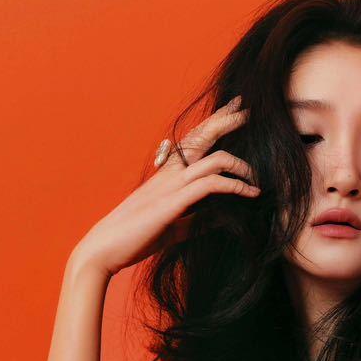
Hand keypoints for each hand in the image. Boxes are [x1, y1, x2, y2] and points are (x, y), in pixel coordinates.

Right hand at [72, 97, 258, 277]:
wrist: (104, 250)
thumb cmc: (134, 239)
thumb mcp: (174, 228)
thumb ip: (198, 220)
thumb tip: (222, 218)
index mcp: (166, 175)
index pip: (193, 140)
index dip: (214, 122)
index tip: (233, 111)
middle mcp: (169, 173)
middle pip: (202, 136)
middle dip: (227, 120)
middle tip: (247, 111)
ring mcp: (171, 185)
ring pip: (213, 157)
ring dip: (241, 162)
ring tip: (257, 175)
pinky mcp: (173, 202)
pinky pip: (211, 184)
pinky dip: (235, 186)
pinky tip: (250, 194)